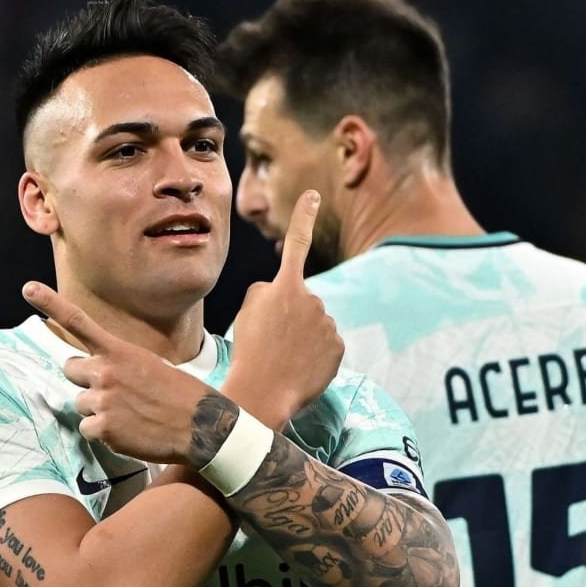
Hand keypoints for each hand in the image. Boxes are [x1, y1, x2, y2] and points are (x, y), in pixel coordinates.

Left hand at [20, 283, 211, 464]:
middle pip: (71, 370)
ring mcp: (102, 401)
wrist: (201, 425)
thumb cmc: (180, 394)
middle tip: (112, 391)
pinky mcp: (103, 429)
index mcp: (119, 351)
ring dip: (98, 410)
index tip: (28, 288)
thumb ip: (119, 364)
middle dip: (86, 380)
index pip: (78, 322)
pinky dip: (104, 434)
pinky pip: (88, 431)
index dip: (50, 303)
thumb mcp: (151, 364)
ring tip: (130, 415)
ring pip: (81, 404)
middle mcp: (105, 372)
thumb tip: (100, 375)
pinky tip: (129, 432)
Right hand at [227, 190, 343, 426]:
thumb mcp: (247, 311)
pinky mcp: (338, 349)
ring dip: (302, 338)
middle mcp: (313, 300)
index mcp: (286, 287)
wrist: (264, 392)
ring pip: (315, 325)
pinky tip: (299, 369)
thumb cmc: (249, 350)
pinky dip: (314, 357)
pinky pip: (325, 347)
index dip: (303, 217)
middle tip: (271, 342)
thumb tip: (285, 293)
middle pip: (302, 302)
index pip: (296, 243)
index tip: (313, 195)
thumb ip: (267, 292)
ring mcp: (328, 324)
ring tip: (283, 358)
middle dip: (291, 317)